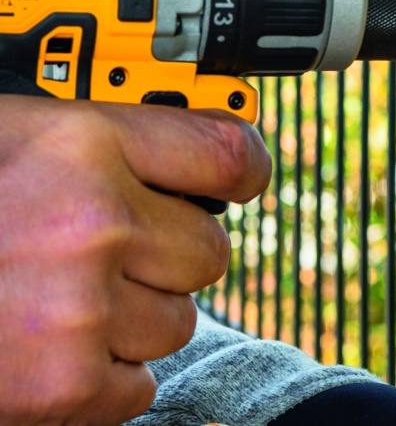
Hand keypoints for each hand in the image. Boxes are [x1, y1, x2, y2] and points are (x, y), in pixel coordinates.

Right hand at [0, 97, 270, 425]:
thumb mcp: (6, 138)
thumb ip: (90, 143)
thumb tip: (173, 159)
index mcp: (81, 141)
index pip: (227, 152)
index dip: (242, 171)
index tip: (239, 182)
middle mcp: (94, 219)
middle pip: (210, 249)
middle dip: (168, 257)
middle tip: (105, 255)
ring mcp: (82, 307)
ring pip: (179, 320)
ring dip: (132, 319)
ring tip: (55, 301)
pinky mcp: (64, 387)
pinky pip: (139, 385)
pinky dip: (101, 379)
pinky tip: (43, 350)